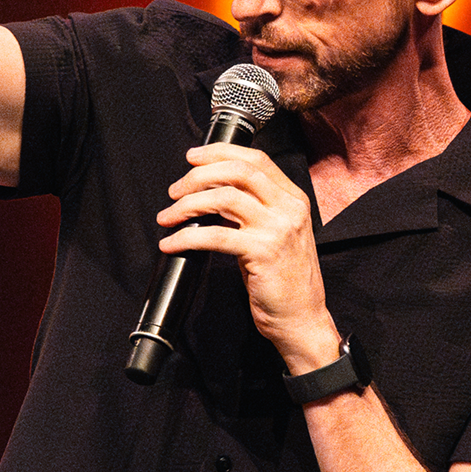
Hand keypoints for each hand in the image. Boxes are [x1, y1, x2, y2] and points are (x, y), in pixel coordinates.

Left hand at [156, 143, 338, 370]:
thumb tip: (209, 193)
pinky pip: (215, 235)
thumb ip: (251, 211)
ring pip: (224, 197)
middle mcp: (289, 208)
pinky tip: (172, 244)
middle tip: (174, 190)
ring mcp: (278, 229)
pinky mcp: (263, 252)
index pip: (256, 159)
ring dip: (188, 204)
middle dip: (199, 174)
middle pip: (238, 171)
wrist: (302, 319)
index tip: (193, 157)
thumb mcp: (274, 234)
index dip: (220, 152)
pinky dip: (186, 237)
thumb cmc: (283, 279)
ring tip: (168, 217)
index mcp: (293, 199)